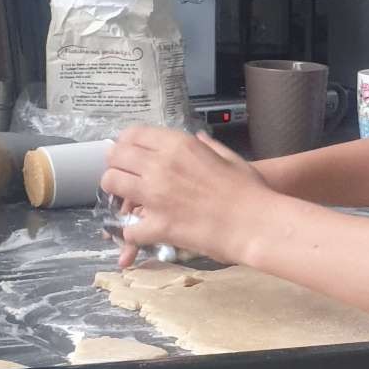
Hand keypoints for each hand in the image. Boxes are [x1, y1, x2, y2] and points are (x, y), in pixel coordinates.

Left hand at [101, 128, 264, 268]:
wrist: (256, 223)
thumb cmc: (250, 191)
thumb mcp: (230, 158)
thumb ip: (209, 147)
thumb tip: (199, 139)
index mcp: (179, 145)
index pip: (134, 134)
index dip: (126, 144)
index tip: (127, 153)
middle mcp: (161, 165)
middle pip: (116, 156)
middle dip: (116, 165)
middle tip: (123, 177)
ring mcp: (155, 195)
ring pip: (112, 184)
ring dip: (115, 193)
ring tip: (125, 202)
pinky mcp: (157, 225)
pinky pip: (128, 228)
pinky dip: (132, 233)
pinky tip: (142, 234)